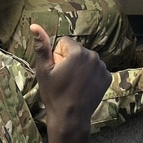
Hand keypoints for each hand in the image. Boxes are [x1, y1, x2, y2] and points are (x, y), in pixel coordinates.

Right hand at [31, 25, 110, 142]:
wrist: (71, 117)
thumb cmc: (54, 94)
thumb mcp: (43, 70)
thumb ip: (42, 46)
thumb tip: (34, 25)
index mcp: (77, 52)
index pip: (63, 43)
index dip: (57, 57)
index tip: (57, 71)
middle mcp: (93, 55)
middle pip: (76, 50)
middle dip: (69, 61)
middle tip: (64, 79)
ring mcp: (102, 67)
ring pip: (86, 59)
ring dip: (80, 68)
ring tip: (74, 84)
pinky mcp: (107, 77)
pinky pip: (95, 69)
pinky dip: (90, 75)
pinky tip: (84, 87)